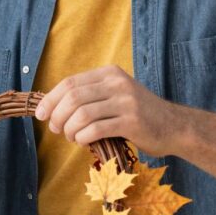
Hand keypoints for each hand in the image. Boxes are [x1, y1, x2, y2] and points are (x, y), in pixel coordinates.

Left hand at [34, 66, 186, 155]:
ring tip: (71, 137)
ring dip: (69, 129)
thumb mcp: (115, 95)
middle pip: (72, 98)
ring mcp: (126, 101)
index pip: (70, 83)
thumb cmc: (138, 114)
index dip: (51, 100)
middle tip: (56, 129)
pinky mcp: (131, 121)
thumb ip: (90, 96)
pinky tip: (83, 141)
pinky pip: (96, 129)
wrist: (174, 127)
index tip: (41, 115)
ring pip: (82, 114)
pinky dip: (82, 137)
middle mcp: (117, 83)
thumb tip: (52, 107)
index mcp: (110, 73)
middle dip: (57, 116)